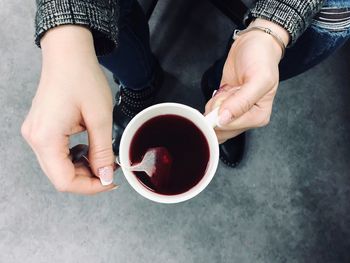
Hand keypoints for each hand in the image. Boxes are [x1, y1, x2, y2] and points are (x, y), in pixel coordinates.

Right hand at [21, 26, 115, 193]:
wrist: (68, 54)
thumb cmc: (82, 79)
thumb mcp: (100, 118)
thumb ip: (102, 151)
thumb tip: (106, 177)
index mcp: (46, 138)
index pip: (65, 181)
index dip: (90, 187)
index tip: (111, 182)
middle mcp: (34, 139)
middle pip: (60, 177)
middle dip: (88, 179)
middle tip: (111, 171)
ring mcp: (35, 133)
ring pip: (58, 167)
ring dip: (82, 168)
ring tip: (102, 158)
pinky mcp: (40, 128)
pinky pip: (56, 154)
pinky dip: (75, 157)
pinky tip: (89, 148)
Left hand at [205, 19, 289, 142]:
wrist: (254, 44)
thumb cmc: (261, 58)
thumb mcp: (258, 79)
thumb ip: (242, 102)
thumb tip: (224, 119)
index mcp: (259, 116)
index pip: (231, 127)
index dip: (220, 114)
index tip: (225, 97)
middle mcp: (247, 118)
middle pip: (221, 128)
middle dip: (217, 109)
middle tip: (228, 91)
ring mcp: (235, 113)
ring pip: (213, 121)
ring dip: (214, 104)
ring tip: (229, 89)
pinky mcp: (225, 106)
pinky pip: (211, 112)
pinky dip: (212, 102)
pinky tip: (223, 91)